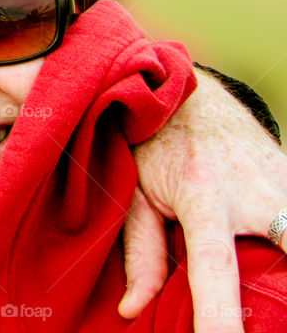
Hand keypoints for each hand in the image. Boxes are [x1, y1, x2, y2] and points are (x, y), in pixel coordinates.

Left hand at [121, 69, 286, 331]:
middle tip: (266, 307)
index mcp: (201, 195)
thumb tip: (131, 310)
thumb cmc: (154, 146)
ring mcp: (282, 180)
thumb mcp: (135, 193)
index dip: (220, 313)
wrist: (191, 92)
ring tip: (270, 284)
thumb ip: (140, 253)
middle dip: (282, 282)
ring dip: (286, 265)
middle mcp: (250, 188)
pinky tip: (276, 257)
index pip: (214, 266)